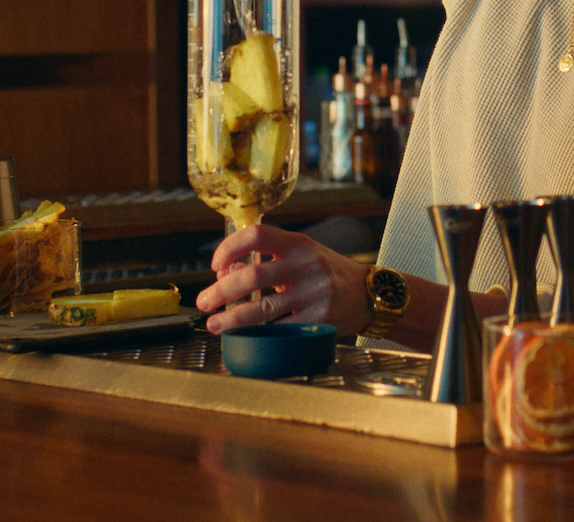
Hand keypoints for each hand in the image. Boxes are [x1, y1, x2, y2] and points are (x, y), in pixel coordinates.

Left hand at [195, 224, 370, 336]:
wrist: (369, 293)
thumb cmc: (328, 273)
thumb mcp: (302, 257)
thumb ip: (268, 261)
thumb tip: (226, 274)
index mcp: (299, 243)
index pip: (257, 235)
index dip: (229, 247)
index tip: (215, 265)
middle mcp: (307, 264)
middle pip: (253, 276)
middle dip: (220, 292)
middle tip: (203, 302)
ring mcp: (315, 292)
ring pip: (261, 308)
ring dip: (231, 318)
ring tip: (214, 324)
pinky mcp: (320, 319)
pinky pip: (280, 330)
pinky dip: (258, 335)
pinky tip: (245, 338)